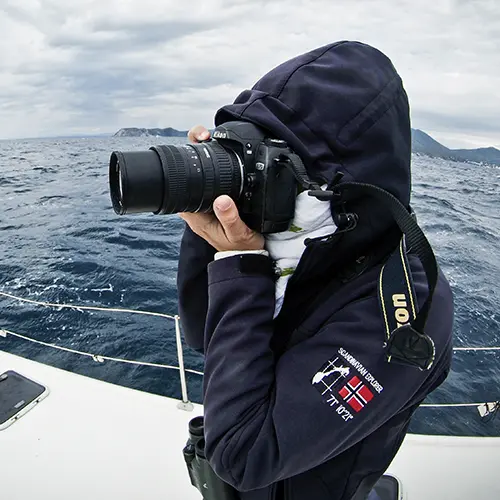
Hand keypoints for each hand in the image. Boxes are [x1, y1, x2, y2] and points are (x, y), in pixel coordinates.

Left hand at [179, 126, 264, 252]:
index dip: (185, 161)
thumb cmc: (241, 247)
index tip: (197, 144)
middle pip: (186, 175)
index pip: (180, 184)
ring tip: (212, 138)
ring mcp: (204, 204)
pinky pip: (209, 181)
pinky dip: (214, 167)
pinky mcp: (214, 203)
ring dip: (203, 157)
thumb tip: (222, 200)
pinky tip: (221, 155)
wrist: (247, 257)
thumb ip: (230, 219)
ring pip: (197, 176)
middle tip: (205, 136)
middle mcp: (195, 207)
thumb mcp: (239, 234)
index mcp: (196, 214)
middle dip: (192, 152)